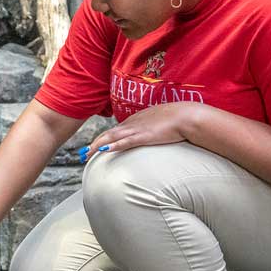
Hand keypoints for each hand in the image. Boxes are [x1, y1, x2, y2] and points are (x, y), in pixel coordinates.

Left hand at [80, 102, 199, 160]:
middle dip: (94, 144)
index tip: (94, 146)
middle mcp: (132, 123)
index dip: (102, 139)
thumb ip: (151, 128)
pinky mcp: (143, 136)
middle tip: (83, 153)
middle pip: (108, 134)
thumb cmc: (178, 119)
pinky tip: (103, 151)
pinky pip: (124, 142)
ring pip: (111, 138)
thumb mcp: (160, 123)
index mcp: (136, 120)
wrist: (187, 116)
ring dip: (97, 146)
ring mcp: (137, 130)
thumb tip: (150, 136)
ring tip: (86, 154)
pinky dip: (112, 146)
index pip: (114, 130)